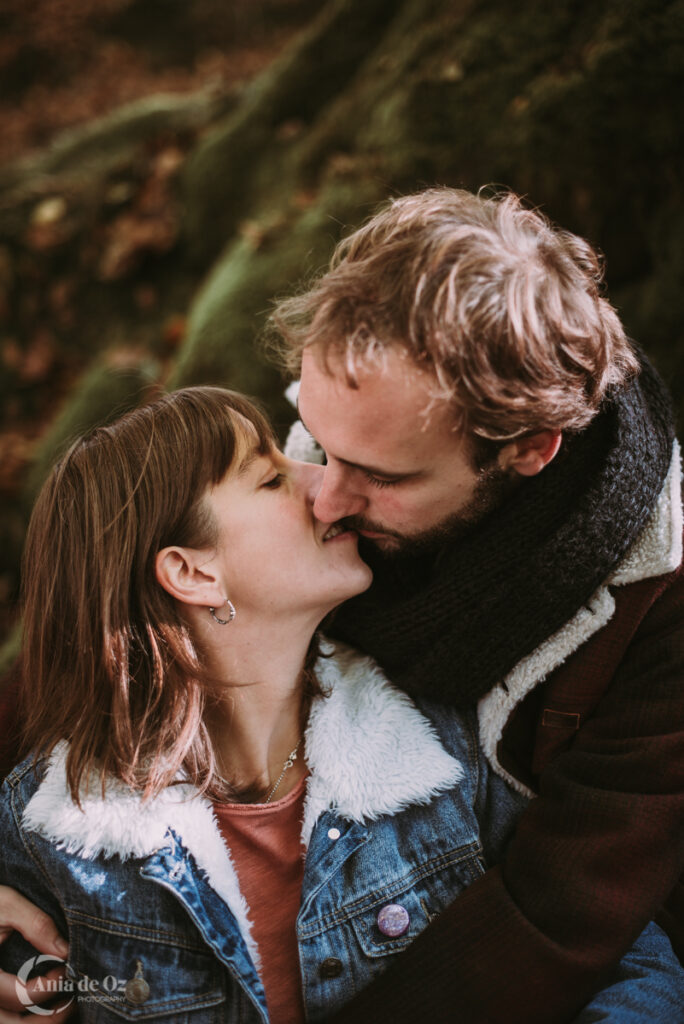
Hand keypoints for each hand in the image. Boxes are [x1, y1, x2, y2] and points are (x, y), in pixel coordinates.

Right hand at [0, 886, 72, 1020]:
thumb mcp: (6, 904)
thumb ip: (36, 925)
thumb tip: (65, 950)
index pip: (19, 995)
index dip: (48, 986)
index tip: (67, 968)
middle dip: (45, 1020)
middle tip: (71, 1003)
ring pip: (6, 1023)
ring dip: (34, 1022)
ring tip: (61, 1010)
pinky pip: (3, 1014)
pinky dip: (23, 1016)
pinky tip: (43, 1005)